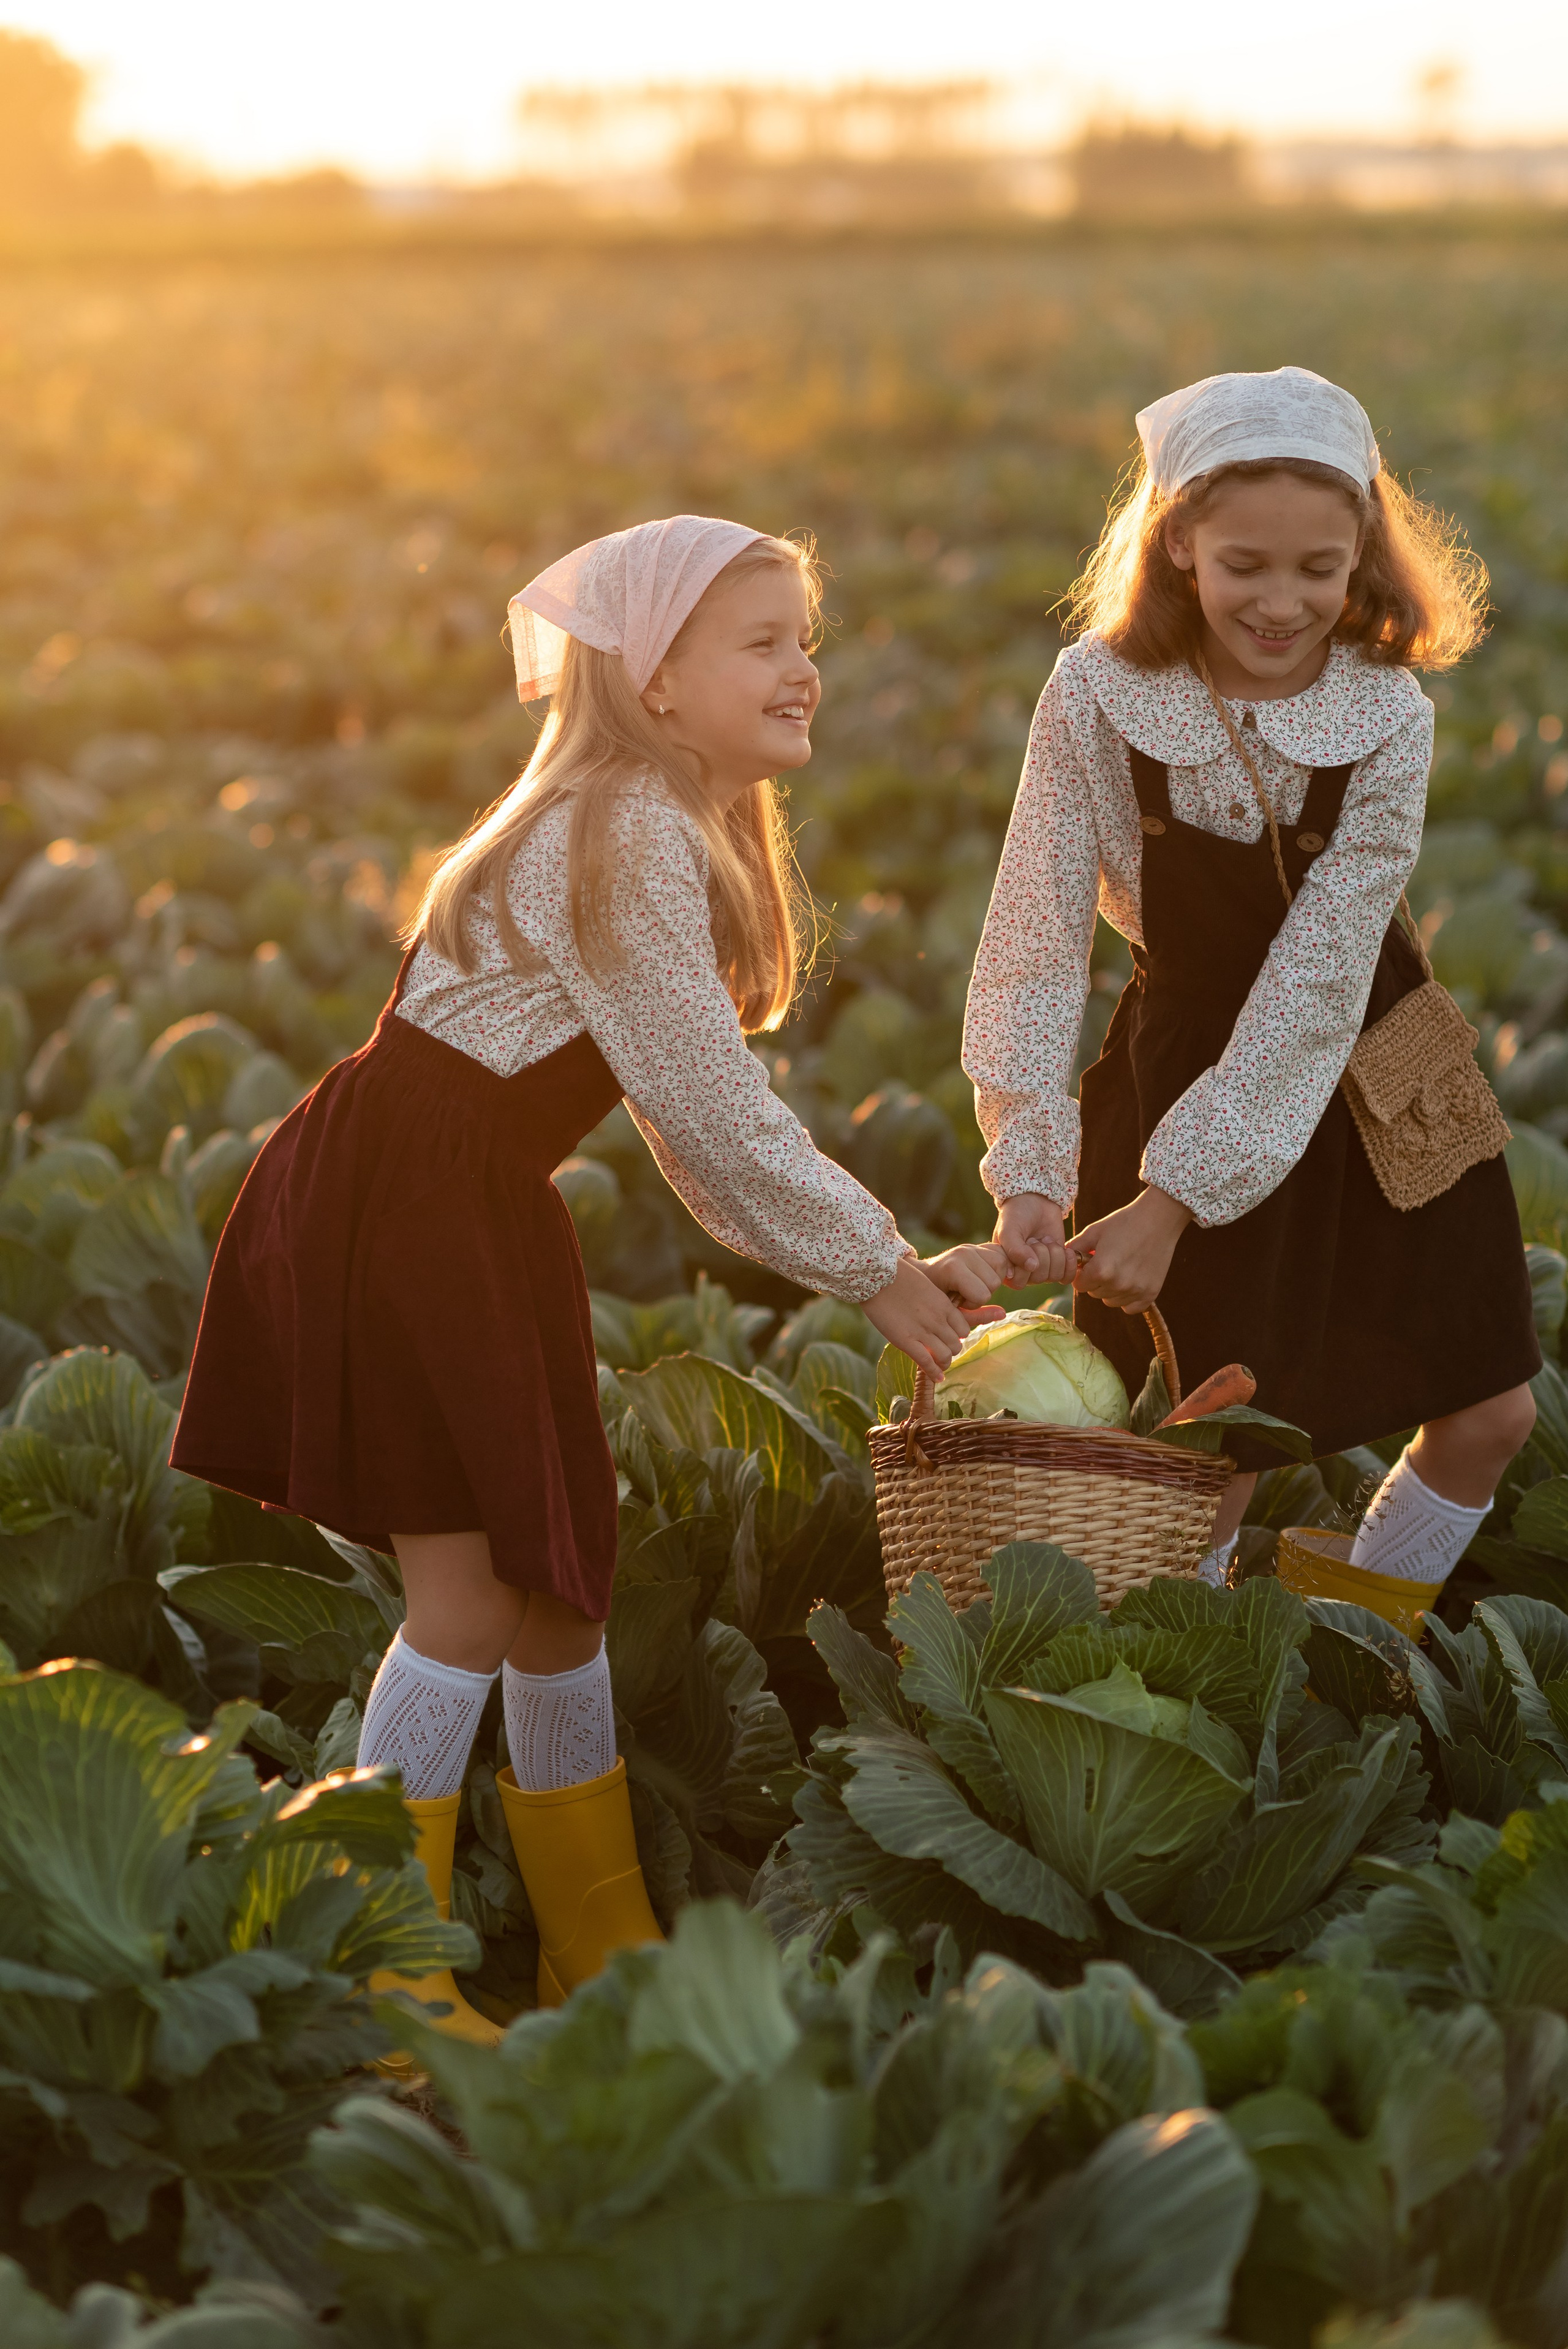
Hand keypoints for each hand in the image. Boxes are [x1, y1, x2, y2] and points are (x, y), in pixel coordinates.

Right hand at [862, 1255, 981, 1381]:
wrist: (876, 1277)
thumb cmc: (897, 1277)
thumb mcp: (925, 1286)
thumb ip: (934, 1302)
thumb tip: (937, 1311)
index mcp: (944, 1305)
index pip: (963, 1329)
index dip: (958, 1336)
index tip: (949, 1339)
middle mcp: (937, 1320)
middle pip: (956, 1344)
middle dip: (950, 1350)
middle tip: (942, 1352)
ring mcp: (922, 1331)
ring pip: (945, 1355)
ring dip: (943, 1362)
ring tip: (939, 1365)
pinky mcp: (905, 1340)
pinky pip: (926, 1362)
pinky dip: (934, 1372)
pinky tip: (937, 1377)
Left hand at [916, 1242, 1009, 1324]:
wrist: (925, 1275)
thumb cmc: (935, 1298)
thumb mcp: (952, 1313)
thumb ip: (978, 1316)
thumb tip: (1002, 1313)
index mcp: (952, 1269)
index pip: (983, 1295)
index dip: (973, 1304)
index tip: (957, 1301)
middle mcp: (963, 1253)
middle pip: (995, 1282)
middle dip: (983, 1292)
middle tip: (965, 1293)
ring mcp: (971, 1246)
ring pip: (1002, 1266)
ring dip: (991, 1280)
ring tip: (973, 1284)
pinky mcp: (979, 1244)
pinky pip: (1002, 1255)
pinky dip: (998, 1267)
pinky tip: (985, 1275)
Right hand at [992, 1193, 1076, 1286]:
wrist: (1036, 1200)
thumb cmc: (1016, 1214)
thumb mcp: (1009, 1229)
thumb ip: (1015, 1249)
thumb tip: (1032, 1267)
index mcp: (1006, 1267)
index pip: (1018, 1282)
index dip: (1025, 1265)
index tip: (1024, 1244)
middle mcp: (1022, 1272)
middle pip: (1038, 1278)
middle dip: (1041, 1254)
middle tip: (1035, 1238)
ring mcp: (1041, 1269)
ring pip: (1053, 1277)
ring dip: (1054, 1255)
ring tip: (1047, 1239)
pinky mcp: (1058, 1265)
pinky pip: (1066, 1277)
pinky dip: (1069, 1264)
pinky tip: (1065, 1250)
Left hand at [1071, 1186, 1192, 1313]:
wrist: (1159, 1219)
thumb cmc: (1124, 1222)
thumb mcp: (1094, 1231)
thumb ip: (1075, 1248)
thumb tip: (1062, 1258)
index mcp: (1100, 1270)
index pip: (1079, 1285)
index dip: (1082, 1273)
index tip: (1089, 1263)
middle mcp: (1117, 1285)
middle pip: (1094, 1293)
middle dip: (1096, 1280)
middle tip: (1107, 1261)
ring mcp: (1135, 1291)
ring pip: (1111, 1301)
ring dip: (1111, 1289)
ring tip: (1121, 1268)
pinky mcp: (1150, 1293)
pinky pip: (1130, 1307)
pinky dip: (1128, 1298)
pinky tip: (1131, 1281)